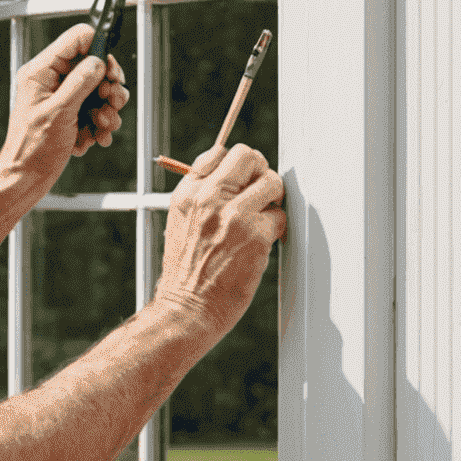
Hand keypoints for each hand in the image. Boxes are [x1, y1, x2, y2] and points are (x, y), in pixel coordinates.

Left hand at [0, 24, 130, 192]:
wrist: (26, 178)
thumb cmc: (33, 148)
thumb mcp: (59, 112)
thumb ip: (80, 82)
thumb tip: (98, 61)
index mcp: (41, 71)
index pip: (77, 39)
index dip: (99, 50)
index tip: (111, 73)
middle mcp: (51, 80)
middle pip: (93, 65)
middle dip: (108, 87)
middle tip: (112, 103)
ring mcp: (61, 97)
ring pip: (98, 90)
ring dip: (107, 110)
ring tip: (102, 127)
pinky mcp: (69, 113)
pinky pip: (94, 110)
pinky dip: (100, 124)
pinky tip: (95, 139)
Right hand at [153, 144, 285, 339]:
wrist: (185, 307)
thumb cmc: (185, 271)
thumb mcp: (180, 222)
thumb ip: (201, 196)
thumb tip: (233, 176)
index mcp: (187, 193)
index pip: (219, 153)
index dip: (238, 165)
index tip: (242, 180)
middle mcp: (208, 198)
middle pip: (249, 157)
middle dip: (260, 172)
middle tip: (261, 192)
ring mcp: (234, 215)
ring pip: (271, 183)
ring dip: (272, 200)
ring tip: (262, 219)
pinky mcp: (256, 235)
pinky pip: (280, 216)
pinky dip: (276, 228)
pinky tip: (261, 242)